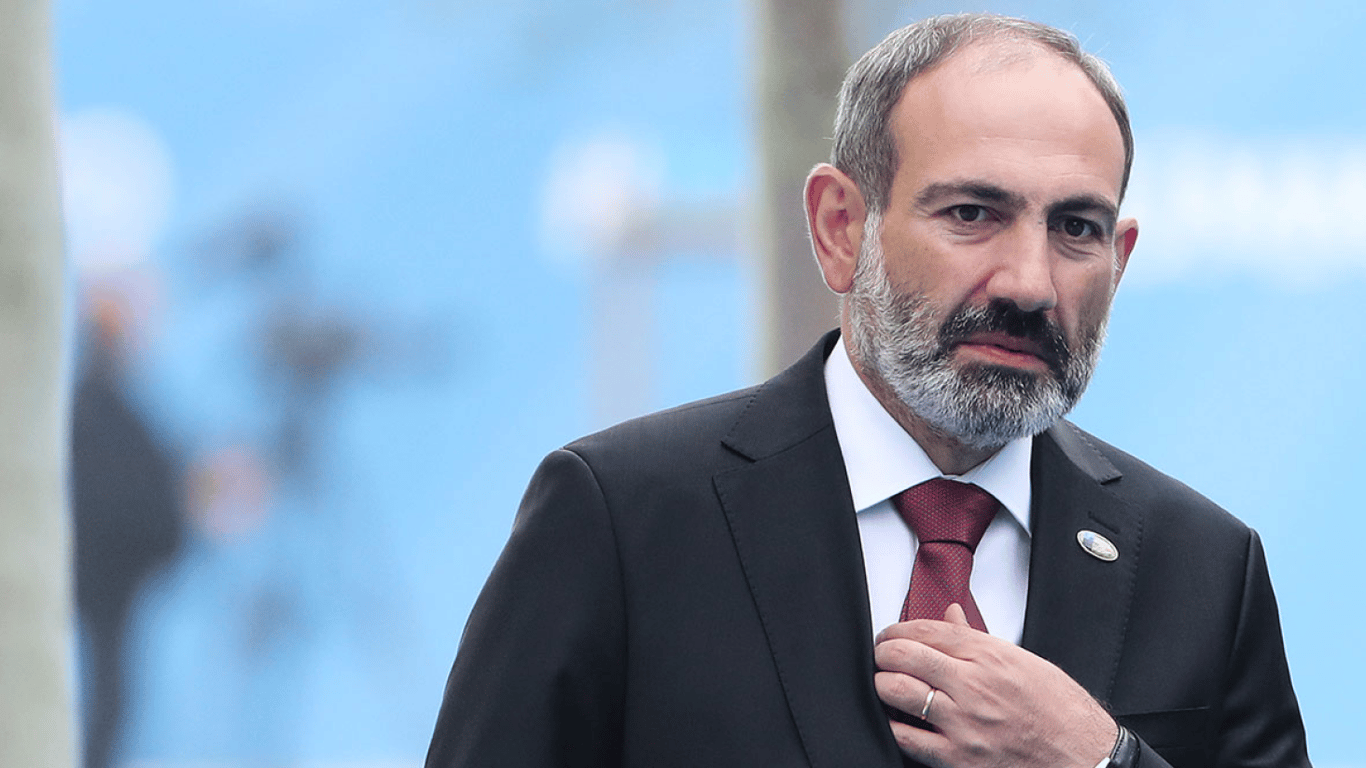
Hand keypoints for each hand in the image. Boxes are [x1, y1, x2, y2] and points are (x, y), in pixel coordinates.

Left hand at [874, 604, 1115, 767]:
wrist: (1083, 756)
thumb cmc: (1058, 709)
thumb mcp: (1023, 660)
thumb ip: (978, 637)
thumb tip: (951, 615)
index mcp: (989, 656)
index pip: (926, 630)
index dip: (897, 630)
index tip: (890, 635)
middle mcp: (973, 685)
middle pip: (903, 656)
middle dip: (883, 653)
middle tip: (882, 657)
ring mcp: (963, 723)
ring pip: (896, 692)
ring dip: (883, 684)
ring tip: (887, 684)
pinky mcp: (958, 758)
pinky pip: (906, 737)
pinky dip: (893, 725)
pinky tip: (898, 719)